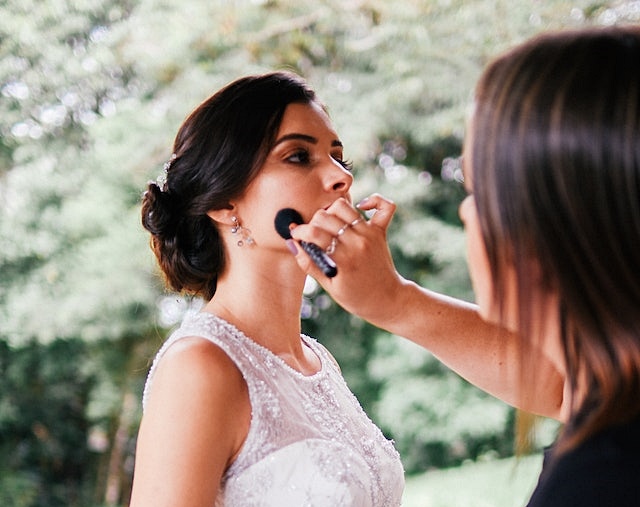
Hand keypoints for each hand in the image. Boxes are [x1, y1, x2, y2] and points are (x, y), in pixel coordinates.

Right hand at [289, 194, 405, 325]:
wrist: (388, 300)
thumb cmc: (356, 297)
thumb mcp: (329, 286)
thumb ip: (310, 265)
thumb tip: (293, 245)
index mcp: (344, 259)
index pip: (314, 234)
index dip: (300, 232)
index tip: (295, 235)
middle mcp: (357, 242)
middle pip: (325, 217)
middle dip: (312, 222)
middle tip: (312, 234)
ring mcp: (370, 234)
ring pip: (344, 206)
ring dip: (332, 211)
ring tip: (329, 223)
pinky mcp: (380, 231)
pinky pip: (384, 206)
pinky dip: (373, 201)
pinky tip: (361, 207)